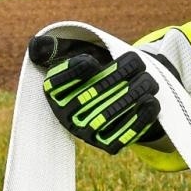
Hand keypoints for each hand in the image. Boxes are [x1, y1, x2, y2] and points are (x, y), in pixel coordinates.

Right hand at [27, 34, 162, 152]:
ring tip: (149, 80)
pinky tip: (152, 102)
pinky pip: (122, 136)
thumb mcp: (69, 53)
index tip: (92, 61)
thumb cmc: (88, 67)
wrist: (110, 92)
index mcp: (52, 93)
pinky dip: (139, 120)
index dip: (74, 71)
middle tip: (138, 62)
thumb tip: (38, 46)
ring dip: (132, 96)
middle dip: (116, 78)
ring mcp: (87, 133)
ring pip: (108, 116)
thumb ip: (53, 47)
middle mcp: (66, 117)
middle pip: (89, 97)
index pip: (58, 82)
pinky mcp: (107, 145)